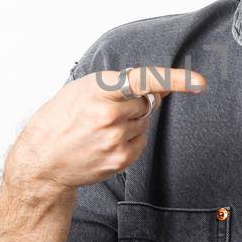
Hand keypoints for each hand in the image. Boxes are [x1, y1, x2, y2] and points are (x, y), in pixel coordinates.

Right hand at [4, 65, 206, 192]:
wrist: (42, 161)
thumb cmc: (60, 119)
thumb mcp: (83, 89)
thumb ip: (121, 85)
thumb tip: (161, 89)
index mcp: (98, 90)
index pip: (144, 80)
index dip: (175, 80)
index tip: (199, 83)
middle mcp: (109, 115)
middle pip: (146, 103)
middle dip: (134, 104)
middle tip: (106, 111)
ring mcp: (115, 139)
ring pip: (144, 122)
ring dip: (130, 122)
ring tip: (99, 129)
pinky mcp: (120, 159)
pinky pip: (141, 141)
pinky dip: (129, 139)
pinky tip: (105, 142)